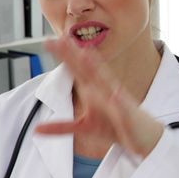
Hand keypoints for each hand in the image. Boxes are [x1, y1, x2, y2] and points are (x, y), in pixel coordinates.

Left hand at [36, 38, 163, 157]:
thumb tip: (36, 130)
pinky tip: (113, 94)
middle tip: (61, 39)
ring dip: (97, 69)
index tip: (48, 41)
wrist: (143, 138)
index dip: (64, 56)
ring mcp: (117, 101)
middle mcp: (104, 90)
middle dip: (75, 55)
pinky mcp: (128, 116)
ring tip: (85, 55)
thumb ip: (60, 127)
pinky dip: (118, 101)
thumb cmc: (113, 126)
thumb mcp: (83, 127)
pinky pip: (122, 108)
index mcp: (94, 90)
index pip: (76, 69)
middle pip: (88, 69)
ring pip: (105, 82)